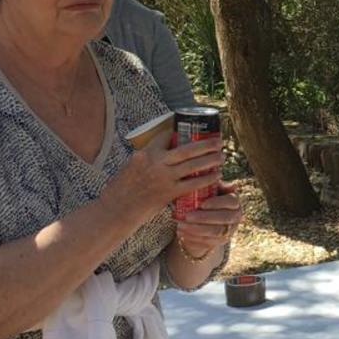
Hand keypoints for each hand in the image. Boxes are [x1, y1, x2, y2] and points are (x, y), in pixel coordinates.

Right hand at [103, 136, 224, 220]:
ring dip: (211, 160)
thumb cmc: (121, 188)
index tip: (193, 129)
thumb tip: (162, 153)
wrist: (116, 210)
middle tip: (219, 141)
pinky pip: (193, 184)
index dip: (181, 131)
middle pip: (187, 149)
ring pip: (193, 165)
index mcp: (145, 153)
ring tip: (221, 156)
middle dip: (206, 144)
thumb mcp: (130, 165)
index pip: (166, 135)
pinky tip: (216, 176)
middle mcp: (155, 162)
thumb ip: (147, 159)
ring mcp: (163, 178)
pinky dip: (207, 179)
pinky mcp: (168, 193)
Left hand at [175, 181, 242, 259]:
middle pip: (224, 218)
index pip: (231, 202)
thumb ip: (208, 182)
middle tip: (187, 215)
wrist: (201, 222)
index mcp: (234, 201)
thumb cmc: (203, 200)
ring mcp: (229, 230)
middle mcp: (236, 216)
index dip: (218, 203)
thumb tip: (210, 167)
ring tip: (180, 225)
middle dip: (205, 217)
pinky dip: (194, 237)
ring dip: (197, 229)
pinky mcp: (220, 242)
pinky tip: (181, 232)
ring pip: (216, 231)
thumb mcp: (206, 191)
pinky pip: (208, 242)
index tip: (202, 203)